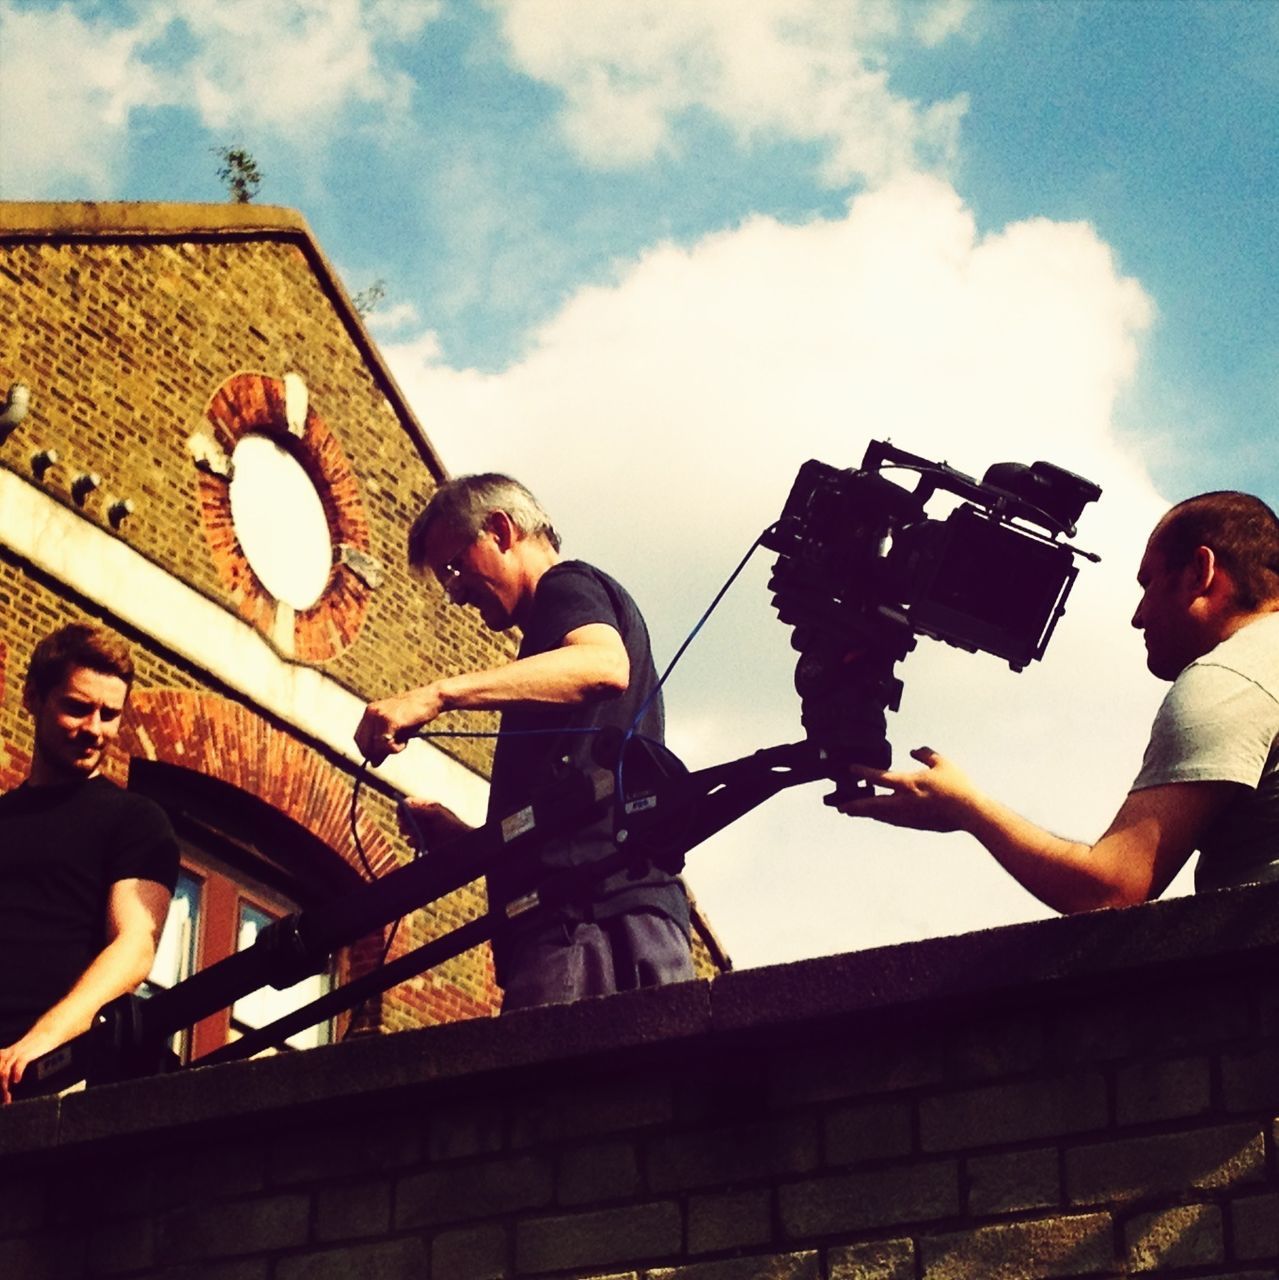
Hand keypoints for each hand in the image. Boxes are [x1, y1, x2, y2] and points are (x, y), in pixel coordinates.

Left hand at [0, 1025, 60, 1104]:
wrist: (46, 1032)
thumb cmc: (33, 1047)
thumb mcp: (17, 1056)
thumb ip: (10, 1067)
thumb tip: (10, 1084)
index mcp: (2, 1057)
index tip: (2, 1099)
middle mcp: (6, 1056)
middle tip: (5, 1100)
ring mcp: (16, 1054)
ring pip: (4, 1072)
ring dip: (4, 1086)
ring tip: (8, 1097)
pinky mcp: (27, 1053)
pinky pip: (19, 1064)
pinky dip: (16, 1073)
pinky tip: (17, 1080)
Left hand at [354, 686, 445, 764]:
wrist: (431, 699)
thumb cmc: (416, 714)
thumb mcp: (396, 730)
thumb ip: (383, 744)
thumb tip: (373, 763)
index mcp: (370, 712)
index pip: (359, 738)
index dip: (368, 750)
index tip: (379, 756)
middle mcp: (371, 713)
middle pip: (364, 744)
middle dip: (377, 753)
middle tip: (395, 749)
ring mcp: (379, 716)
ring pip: (375, 747)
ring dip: (389, 750)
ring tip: (403, 742)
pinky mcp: (389, 721)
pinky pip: (386, 745)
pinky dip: (396, 748)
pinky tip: (405, 741)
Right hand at [398, 798, 472, 849]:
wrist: (460, 843)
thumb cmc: (452, 826)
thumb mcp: (436, 815)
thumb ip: (419, 810)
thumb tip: (404, 803)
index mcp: (426, 807)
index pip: (408, 804)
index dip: (402, 807)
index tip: (400, 812)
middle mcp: (421, 818)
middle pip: (403, 817)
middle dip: (404, 821)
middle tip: (407, 825)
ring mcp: (420, 830)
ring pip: (404, 830)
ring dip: (408, 833)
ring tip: (417, 835)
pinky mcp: (421, 842)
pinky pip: (410, 841)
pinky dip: (412, 842)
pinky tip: (420, 843)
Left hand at [836, 746, 975, 831]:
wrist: (970, 813)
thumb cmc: (958, 787)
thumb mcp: (942, 763)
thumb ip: (925, 755)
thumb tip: (914, 750)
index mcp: (907, 783)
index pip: (878, 777)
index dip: (862, 772)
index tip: (850, 769)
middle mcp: (903, 802)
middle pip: (871, 805)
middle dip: (854, 805)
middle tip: (840, 807)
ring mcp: (908, 816)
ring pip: (881, 815)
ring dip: (866, 813)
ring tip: (854, 811)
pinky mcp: (915, 824)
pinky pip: (893, 821)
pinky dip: (883, 817)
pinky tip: (881, 817)